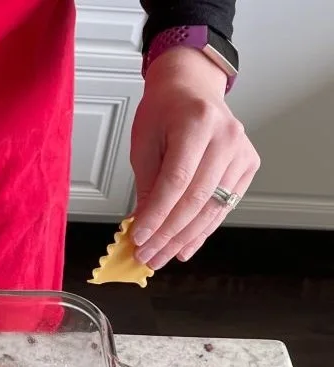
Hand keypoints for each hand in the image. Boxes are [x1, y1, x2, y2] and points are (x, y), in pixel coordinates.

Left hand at [130, 47, 259, 268]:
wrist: (191, 88)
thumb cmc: (164, 111)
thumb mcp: (144, 143)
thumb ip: (147, 184)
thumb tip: (143, 226)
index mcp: (197, 123)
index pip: (176, 181)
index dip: (157, 215)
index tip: (139, 238)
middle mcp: (226, 137)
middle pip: (196, 199)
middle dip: (167, 234)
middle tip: (146, 256)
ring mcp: (242, 152)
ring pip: (212, 209)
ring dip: (183, 240)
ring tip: (160, 257)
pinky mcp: (248, 166)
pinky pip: (224, 207)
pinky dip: (202, 231)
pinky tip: (184, 248)